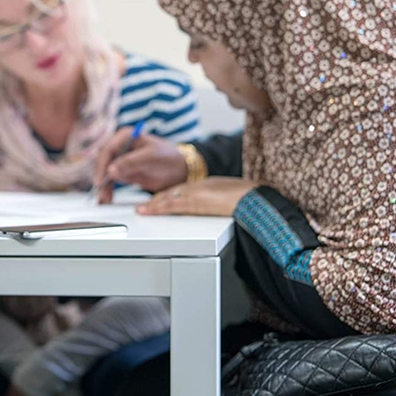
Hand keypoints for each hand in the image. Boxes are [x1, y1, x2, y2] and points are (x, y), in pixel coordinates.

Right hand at [94, 128, 187, 202]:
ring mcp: (122, 159)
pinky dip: (109, 188)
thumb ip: (130, 163)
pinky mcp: (125, 171)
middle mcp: (122, 146)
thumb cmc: (169, 158)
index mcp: (126, 136)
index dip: (102, 165)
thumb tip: (110, 170)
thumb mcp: (150, 158)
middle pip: (104, 162)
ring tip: (105, 199)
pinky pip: (113, 180)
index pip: (108, 150)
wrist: (181, 170)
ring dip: (104, 185)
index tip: (101, 180)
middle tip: (101, 193)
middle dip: (101, 177)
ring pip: (106, 173)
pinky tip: (107, 197)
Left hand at [136, 176, 256, 216]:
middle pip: (170, 193)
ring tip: (142, 210)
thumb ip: (215, 198)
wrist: (253, 199)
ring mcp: (194, 194)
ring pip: (168, 198)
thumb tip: (211, 205)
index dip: (166, 196)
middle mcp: (196, 188)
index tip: (157, 201)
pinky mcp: (194, 203)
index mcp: (204, 185)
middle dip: (156, 201)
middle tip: (142, 207)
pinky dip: (158, 207)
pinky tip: (150, 210)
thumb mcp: (227, 194)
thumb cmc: (247, 197)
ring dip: (153, 205)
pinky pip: (172, 205)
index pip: (180, 191)